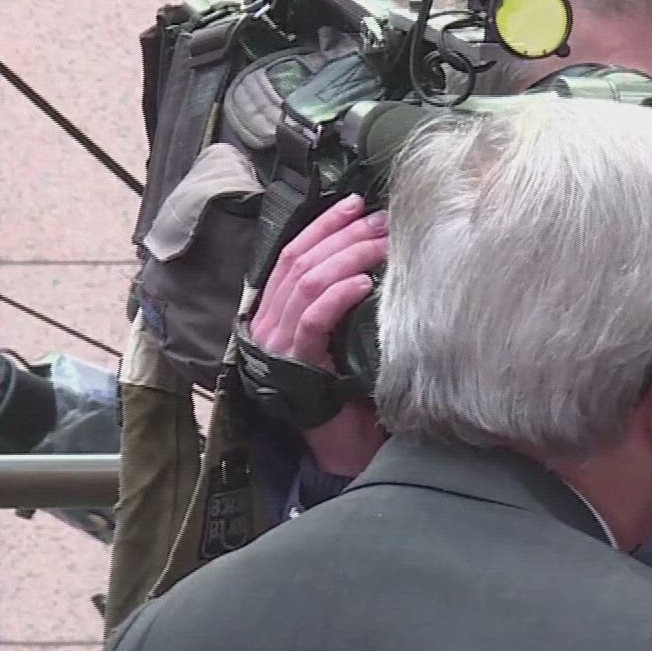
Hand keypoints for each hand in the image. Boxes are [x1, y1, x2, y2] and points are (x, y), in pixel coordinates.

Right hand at [248, 195, 389, 476]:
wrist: (341, 446)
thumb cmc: (348, 388)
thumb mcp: (343, 333)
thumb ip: (342, 298)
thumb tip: (372, 252)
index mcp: (276, 308)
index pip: (294, 253)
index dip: (325, 225)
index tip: (358, 204)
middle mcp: (269, 321)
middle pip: (302, 261)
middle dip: (344, 234)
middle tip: (381, 221)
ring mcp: (278, 342)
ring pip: (308, 283)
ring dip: (348, 257)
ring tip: (381, 246)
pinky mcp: (294, 364)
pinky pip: (313, 320)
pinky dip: (339, 296)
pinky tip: (365, 283)